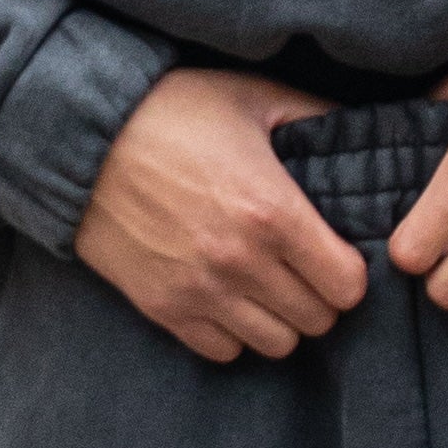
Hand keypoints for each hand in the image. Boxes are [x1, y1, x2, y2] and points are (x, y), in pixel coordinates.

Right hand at [73, 71, 369, 365]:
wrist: (82, 135)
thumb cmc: (173, 109)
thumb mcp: (254, 96)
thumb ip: (317, 116)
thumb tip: (364, 130)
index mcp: (273, 211)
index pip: (347, 285)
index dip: (350, 271)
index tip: (336, 254)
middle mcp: (240, 262)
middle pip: (317, 320)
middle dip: (319, 295)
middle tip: (304, 269)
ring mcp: (199, 290)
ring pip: (276, 344)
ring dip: (280, 318)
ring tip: (268, 286)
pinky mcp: (162, 307)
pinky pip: (222, 351)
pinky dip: (234, 332)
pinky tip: (229, 297)